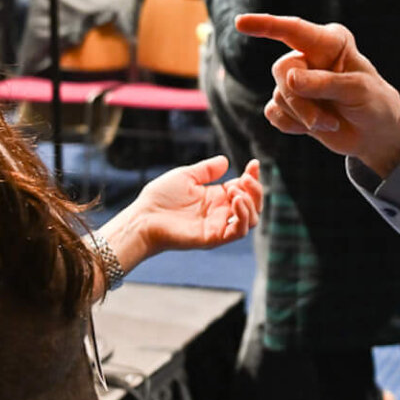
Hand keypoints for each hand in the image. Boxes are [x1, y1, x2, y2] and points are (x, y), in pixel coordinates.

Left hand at [104, 156, 262, 269]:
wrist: (143, 217)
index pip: (244, 189)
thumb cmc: (160, 197)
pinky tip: (235, 200)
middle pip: (253, 205)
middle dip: (255, 189)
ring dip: (251, 203)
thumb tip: (225, 161)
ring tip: (236, 191)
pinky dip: (243, 217)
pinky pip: (238, 232)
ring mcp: (219, 226)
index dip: (253, 177)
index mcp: (216, 198)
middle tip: (245, 178)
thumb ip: (207, 170)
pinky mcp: (214, 238)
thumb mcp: (186, 176)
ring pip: (251, 220)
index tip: (254, 164)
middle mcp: (220, 213)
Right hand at [233, 13, 399, 174]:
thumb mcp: (357, 90)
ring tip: (331, 122)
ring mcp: (297, 80)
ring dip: (304, 116)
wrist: (374, 133)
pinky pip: (273, 112)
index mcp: (329, 42)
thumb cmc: (373, 103)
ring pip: (279, 96)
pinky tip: (314, 126)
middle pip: (283, 71)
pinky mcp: (289, 103)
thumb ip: (324, 83)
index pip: (293, 30)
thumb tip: (288, 79)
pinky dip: (293, 125)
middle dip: (301, 101)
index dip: (266, 25)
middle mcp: (309, 56)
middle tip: (326, 121)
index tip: (240, 22)